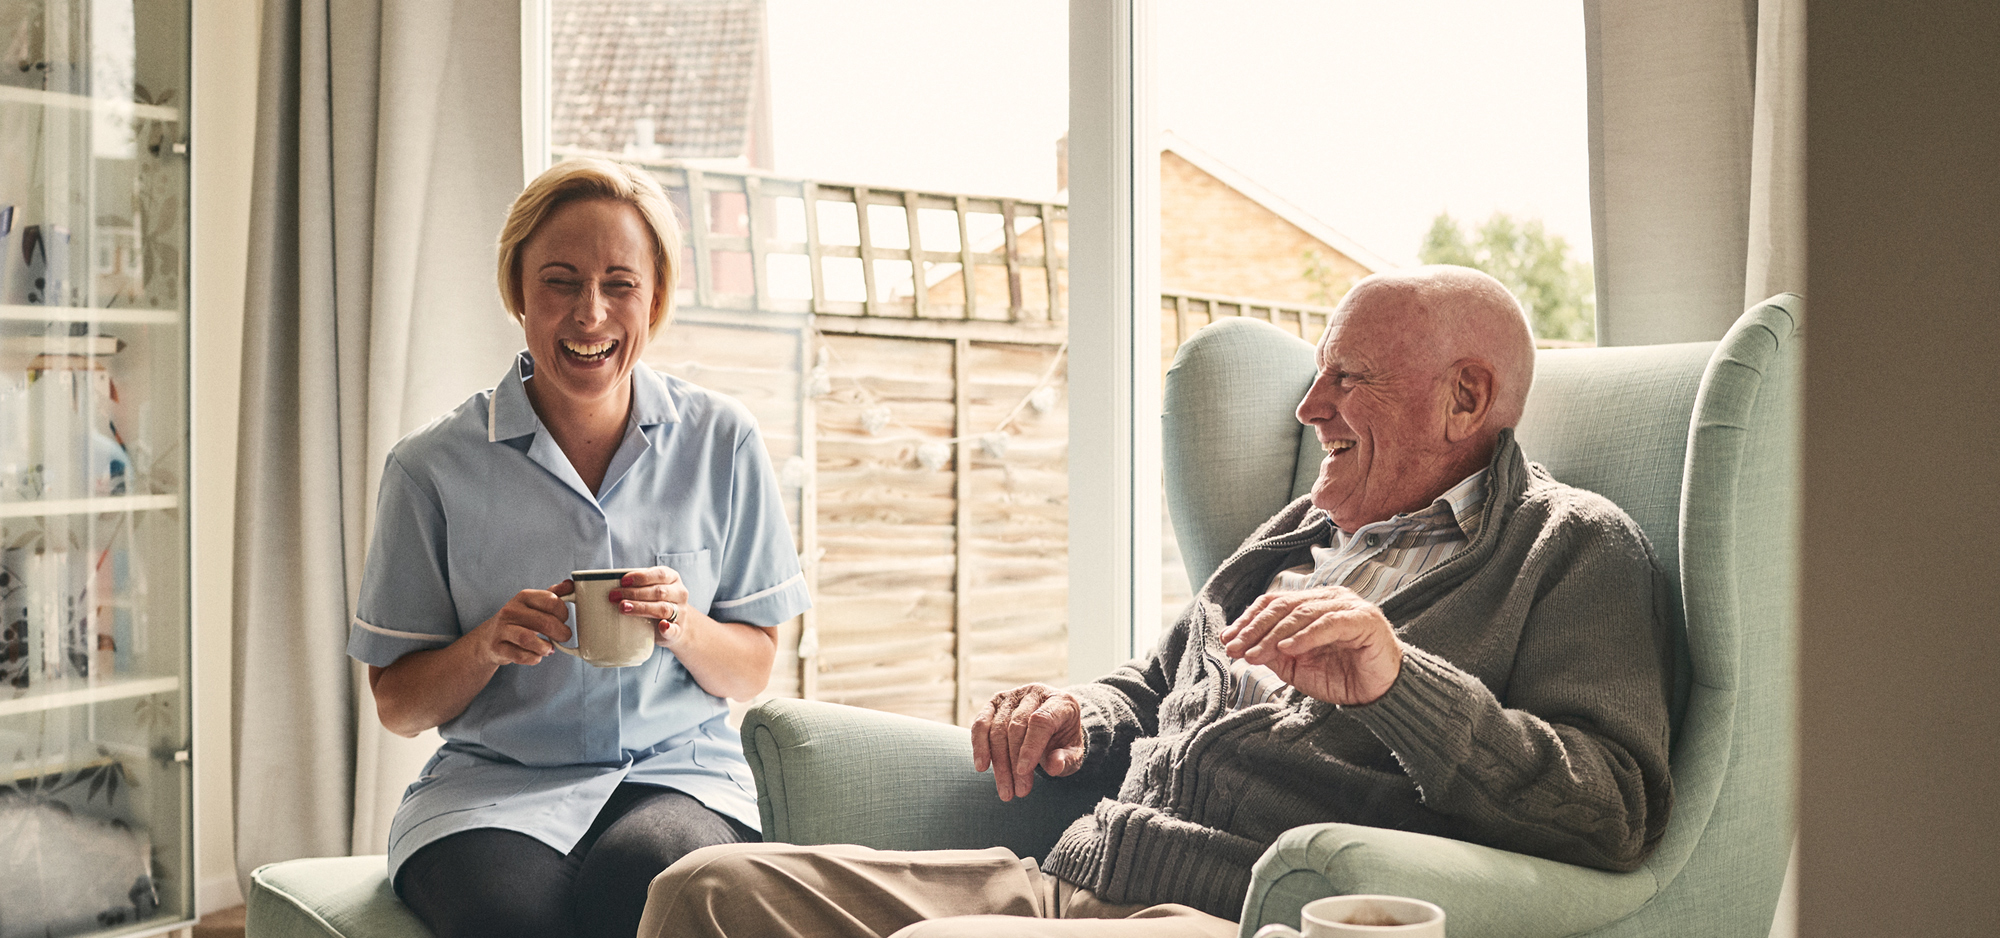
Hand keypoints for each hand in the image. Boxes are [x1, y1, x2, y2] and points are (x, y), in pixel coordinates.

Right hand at [465, 580, 573, 665]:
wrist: (490, 638)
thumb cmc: (519, 620)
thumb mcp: (534, 604)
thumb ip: (553, 594)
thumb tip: (570, 585)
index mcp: (524, 596)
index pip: (551, 601)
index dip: (564, 613)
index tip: (564, 620)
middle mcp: (511, 610)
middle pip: (544, 622)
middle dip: (560, 633)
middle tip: (563, 637)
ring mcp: (502, 629)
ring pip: (528, 639)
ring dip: (545, 647)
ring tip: (549, 648)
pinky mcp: (497, 647)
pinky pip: (520, 656)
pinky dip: (533, 658)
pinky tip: (536, 655)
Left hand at [608, 566, 693, 645]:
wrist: (676, 624)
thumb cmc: (656, 602)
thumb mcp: (651, 588)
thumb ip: (637, 586)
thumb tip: (612, 586)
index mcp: (672, 578)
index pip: (659, 574)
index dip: (641, 577)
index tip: (623, 581)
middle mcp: (679, 593)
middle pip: (658, 591)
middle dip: (634, 593)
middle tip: (614, 596)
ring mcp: (681, 612)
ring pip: (663, 608)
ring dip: (642, 608)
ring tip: (623, 608)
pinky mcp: (678, 630)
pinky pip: (674, 629)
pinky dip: (667, 628)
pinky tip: (661, 626)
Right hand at [970, 683, 1084, 800]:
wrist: (1054, 726)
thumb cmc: (1064, 741)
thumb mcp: (1073, 753)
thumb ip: (1066, 759)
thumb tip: (1054, 766)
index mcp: (1060, 701)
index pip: (1041, 720)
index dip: (1031, 747)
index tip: (1023, 772)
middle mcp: (1035, 692)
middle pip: (1016, 726)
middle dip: (1014, 762)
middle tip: (1017, 792)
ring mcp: (1013, 695)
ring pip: (997, 728)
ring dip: (998, 763)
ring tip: (1005, 790)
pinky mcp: (994, 703)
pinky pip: (980, 723)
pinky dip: (979, 745)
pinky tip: (982, 767)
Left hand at [1218, 586, 1402, 704]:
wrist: (1378, 693)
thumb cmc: (1340, 676)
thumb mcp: (1296, 666)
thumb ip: (1272, 652)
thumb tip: (1242, 644)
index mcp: (1313, 604)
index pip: (1274, 602)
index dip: (1249, 619)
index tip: (1228, 639)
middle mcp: (1329, 598)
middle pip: (1284, 605)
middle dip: (1255, 628)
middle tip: (1236, 647)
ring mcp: (1348, 606)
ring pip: (1302, 613)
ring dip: (1274, 635)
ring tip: (1255, 653)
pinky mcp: (1364, 620)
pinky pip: (1329, 623)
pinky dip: (1306, 635)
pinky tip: (1288, 649)